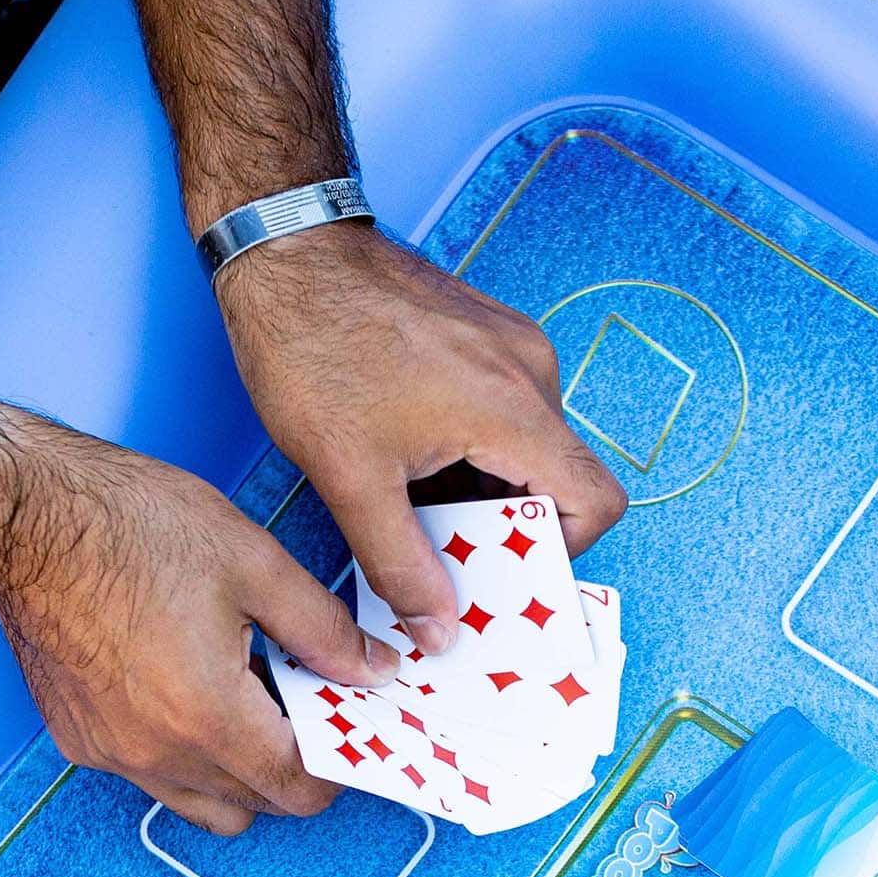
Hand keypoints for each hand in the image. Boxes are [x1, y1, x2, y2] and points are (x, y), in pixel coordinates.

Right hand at [0, 420, 382, 834]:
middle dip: (296, 766)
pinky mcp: (79, 740)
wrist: (18, 512)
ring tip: (248, 700)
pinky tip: (188, 689)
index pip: (300, 789)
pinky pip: (153, 777)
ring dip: (241, 773)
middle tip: (306, 702)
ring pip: (206, 804)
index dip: (339, 765)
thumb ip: (324, 630)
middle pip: (259, 804)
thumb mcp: (252, 562)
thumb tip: (373, 671)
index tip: (349, 728)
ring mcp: (113, 753)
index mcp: (208, 717)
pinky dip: (186, 755)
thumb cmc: (125, 523)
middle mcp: (157, 753)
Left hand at [216, 222, 625, 650]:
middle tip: (445, 552)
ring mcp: (510, 346)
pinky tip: (412, 459)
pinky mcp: (487, 333)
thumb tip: (440, 630)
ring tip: (415, 501)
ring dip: (485, 492)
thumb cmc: (311, 346)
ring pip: (528, 449)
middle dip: (507, 528)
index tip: (506, 570)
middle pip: (558, 480)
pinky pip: (505, 412)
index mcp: (512, 408)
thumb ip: (403, 567)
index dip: (563, 552)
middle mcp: (529, 371)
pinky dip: (473, 452)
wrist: (281, 246)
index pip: (596, 501)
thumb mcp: (350, 479)